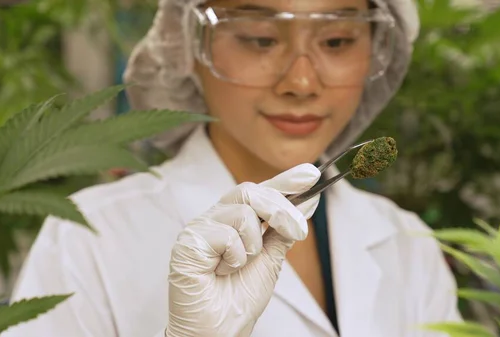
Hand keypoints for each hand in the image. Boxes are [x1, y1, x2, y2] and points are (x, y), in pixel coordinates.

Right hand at [166, 163, 320, 336]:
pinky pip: (226, 234)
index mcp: (234, 221)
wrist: (218, 331)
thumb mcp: (270, 260)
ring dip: (254, 244)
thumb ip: (283, 231)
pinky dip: (235, 257)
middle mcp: (215, 219)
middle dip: (282, 210)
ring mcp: (200, 228)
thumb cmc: (237, 300)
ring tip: (240, 266)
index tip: (311, 174)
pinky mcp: (188, 242)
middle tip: (299, 230)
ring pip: (242, 211)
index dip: (284, 181)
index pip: (259, 192)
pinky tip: (222, 271)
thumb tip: (308, 201)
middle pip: (251, 192)